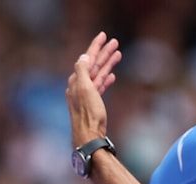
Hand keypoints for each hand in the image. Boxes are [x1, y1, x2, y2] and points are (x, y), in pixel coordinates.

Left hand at [65, 32, 121, 146]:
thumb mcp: (85, 89)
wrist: (89, 137)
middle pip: (93, 64)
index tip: (103, 35)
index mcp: (77, 80)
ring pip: (98, 74)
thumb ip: (82, 71)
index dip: (95, 46)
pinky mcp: (93, 104)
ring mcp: (86, 95)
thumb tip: (83, 56)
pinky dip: (105, 79)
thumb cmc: (88, 114)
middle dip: (104, 53)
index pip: (87, 58)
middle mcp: (80, 86)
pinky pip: (99, 86)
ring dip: (107, 64)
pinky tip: (111, 75)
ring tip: (117, 54)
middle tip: (115, 42)